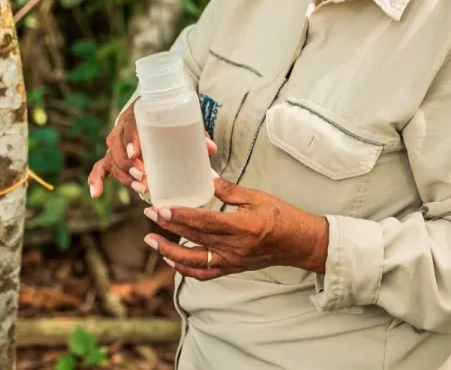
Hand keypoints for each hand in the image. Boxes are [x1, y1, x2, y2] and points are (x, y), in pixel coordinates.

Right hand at [87, 101, 216, 198]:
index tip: (137, 154)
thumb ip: (196, 135)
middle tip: (144, 176)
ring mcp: (116, 145)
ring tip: (140, 188)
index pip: (128, 127)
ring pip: (110, 160)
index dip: (130, 141)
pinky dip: (96, 180)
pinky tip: (96, 194)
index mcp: (135, 116)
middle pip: (116, 146)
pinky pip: (100, 168)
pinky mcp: (113, 157)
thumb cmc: (168, 118)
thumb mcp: (183, 123)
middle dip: (128, 164)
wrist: (153, 110)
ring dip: (123, 176)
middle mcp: (121, 130)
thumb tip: (210, 149)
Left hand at [142, 178, 329, 280]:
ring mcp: (232, 261)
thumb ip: (228, 190)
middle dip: (168, 227)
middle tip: (149, 213)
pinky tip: (171, 258)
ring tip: (151, 240)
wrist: (300, 243)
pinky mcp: (232, 268)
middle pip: (194, 238)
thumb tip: (205, 177)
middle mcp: (234, 248)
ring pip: (193, 261)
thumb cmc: (283, 216)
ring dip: (169, 251)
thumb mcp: (256, 196)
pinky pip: (204, 273)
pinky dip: (185, 268)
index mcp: (242, 227)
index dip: (180, 215)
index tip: (161, 207)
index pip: (203, 222)